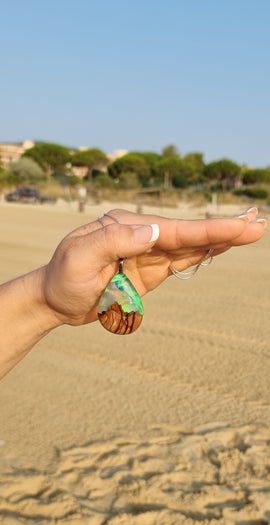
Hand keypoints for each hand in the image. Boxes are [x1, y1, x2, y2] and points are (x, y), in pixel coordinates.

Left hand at [42, 207, 265, 325]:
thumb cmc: (63, 278)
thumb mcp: (78, 258)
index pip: (173, 230)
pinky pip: (182, 261)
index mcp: (125, 226)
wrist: (55, 299)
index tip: (236, 226)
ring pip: (191, 244)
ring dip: (220, 237)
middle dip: (224, 229)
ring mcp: (148, 252)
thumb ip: (113, 240)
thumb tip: (153, 229)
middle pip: (189, 233)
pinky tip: (222, 245)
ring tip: (251, 229)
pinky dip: (204, 252)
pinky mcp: (151, 270)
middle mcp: (141, 234)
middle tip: (258, 222)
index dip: (207, 229)